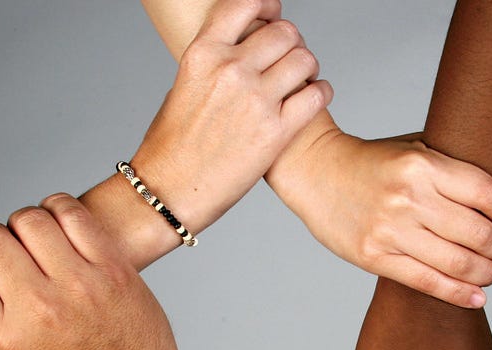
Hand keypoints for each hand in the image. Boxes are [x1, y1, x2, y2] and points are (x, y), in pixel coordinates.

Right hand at [0, 193, 201, 349]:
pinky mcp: (114, 267)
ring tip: (34, 241)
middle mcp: (40, 308)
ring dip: (25, 224)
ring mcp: (80, 284)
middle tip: (6, 255)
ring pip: (30, 219)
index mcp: (6, 340)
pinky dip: (60, 210)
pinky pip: (75, 214)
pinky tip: (60, 224)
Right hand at [130, 0, 332, 234]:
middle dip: (291, 42)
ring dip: (308, 67)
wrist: (171, 190)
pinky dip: (320, 92)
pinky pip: (317, 94)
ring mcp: (255, 100)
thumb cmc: (172, 144)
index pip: (246, 4)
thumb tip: (242, 48)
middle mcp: (230, 70)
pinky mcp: (276, 132)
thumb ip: (215, 62)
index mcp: (203, 54)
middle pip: (284, 32)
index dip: (267, 4)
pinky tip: (312, 98)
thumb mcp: (184, 86)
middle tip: (289, 57)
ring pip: (305, 59)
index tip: (274, 11)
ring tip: (301, 80)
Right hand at [267, 131, 491, 308]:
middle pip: (477, 233)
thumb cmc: (371, 161)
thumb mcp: (413, 149)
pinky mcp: (374, 256)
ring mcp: (390, 229)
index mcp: (423, 165)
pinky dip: (458, 293)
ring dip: (486, 272)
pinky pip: (427, 282)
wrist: (316, 171)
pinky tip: (476, 297)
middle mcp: (409, 197)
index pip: (487, 195)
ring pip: (457, 263)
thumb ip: (451, 169)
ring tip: (491, 273)